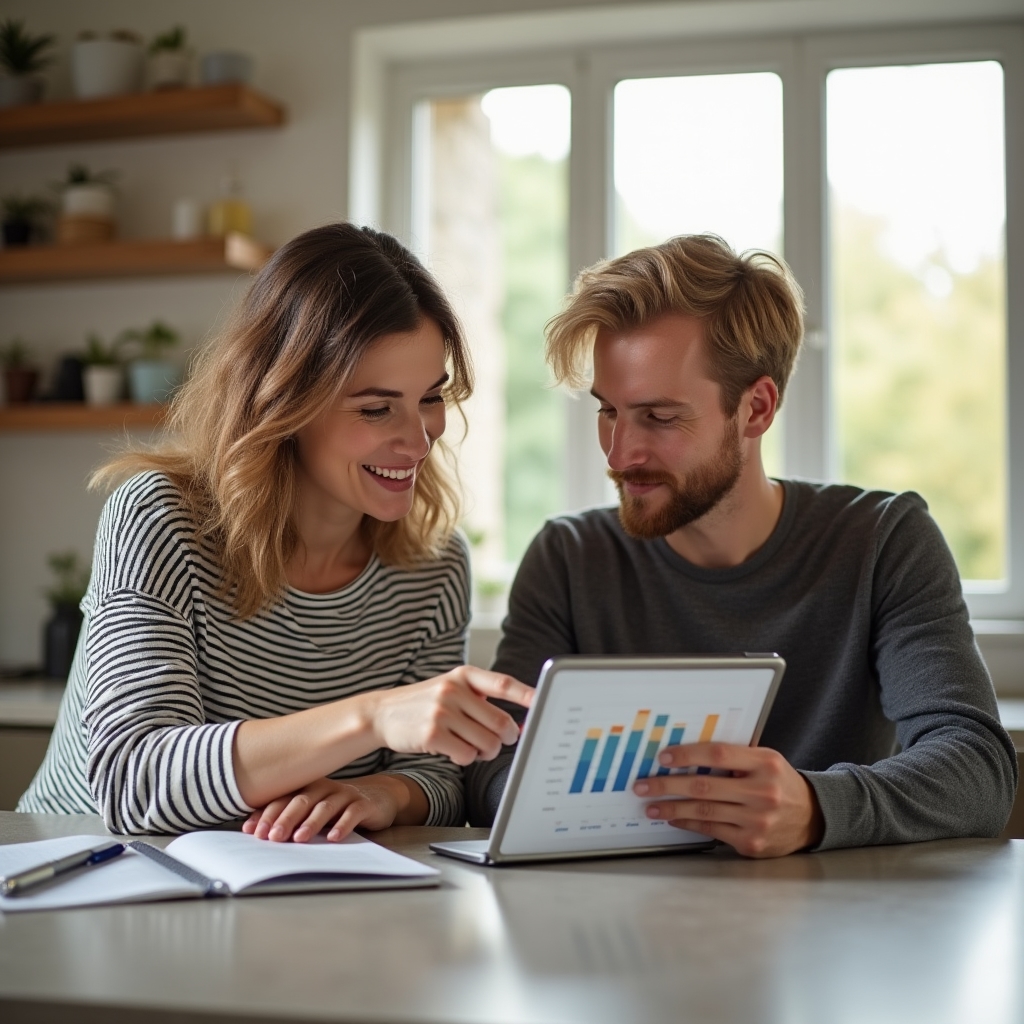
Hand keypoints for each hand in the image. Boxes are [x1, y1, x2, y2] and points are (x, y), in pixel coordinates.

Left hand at [242, 774, 420, 842]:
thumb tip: (259, 835)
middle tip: (272, 837)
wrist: (379, 798)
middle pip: (301, 800)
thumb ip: (293, 819)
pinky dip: (342, 824)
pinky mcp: (364, 804)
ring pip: (325, 806)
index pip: (283, 799)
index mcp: (307, 787)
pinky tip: (333, 838)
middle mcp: (325, 787)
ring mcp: (345, 794)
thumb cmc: (338, 809)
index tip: (252, 831)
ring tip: (299, 839)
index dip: (266, 814)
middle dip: (284, 819)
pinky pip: (352, 813)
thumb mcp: (314, 812)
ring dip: (311, 823)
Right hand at [366, 665, 532, 766]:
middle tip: (499, 742)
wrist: (381, 713)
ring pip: (487, 743)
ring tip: (472, 747)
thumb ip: (482, 701)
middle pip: (501, 723)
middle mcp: (454, 690)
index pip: (504, 684)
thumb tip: (518, 725)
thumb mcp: (451, 689)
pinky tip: (454, 751)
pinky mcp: (431, 734)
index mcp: (464, 675)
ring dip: (485, 752)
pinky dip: (466, 759)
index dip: (527, 695)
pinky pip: (466, 756)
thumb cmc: (424, 704)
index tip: (545, 704)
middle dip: (506, 739)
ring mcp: (442, 712)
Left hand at [633, 743, 824, 857]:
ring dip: (671, 808)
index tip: (663, 758)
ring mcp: (758, 820)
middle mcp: (763, 791)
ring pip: (704, 811)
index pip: (718, 755)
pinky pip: (711, 830)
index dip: (687, 755)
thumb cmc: (780, 783)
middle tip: (643, 785)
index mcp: (765, 763)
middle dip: (667, 785)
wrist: (813, 817)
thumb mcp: (765, 761)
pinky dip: (688, 823)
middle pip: (704, 786)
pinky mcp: (752, 842)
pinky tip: (673, 818)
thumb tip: (686, 755)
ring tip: (650, 805)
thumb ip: (734, 757)